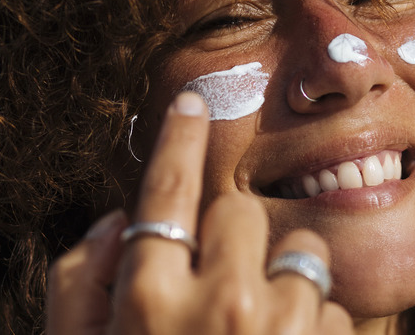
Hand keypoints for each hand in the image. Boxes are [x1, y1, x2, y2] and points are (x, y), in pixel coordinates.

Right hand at [46, 92, 353, 334]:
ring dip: (282, 288)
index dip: (177, 138)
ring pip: (299, 255)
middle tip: (222, 292)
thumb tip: (118, 218)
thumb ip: (79, 283)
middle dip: (232, 243)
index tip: (191, 103)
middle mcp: (220, 304)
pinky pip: (336, 308)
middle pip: (239, 213)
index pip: (166, 188)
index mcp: (148, 301)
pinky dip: (317, 330)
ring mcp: (286, 329)